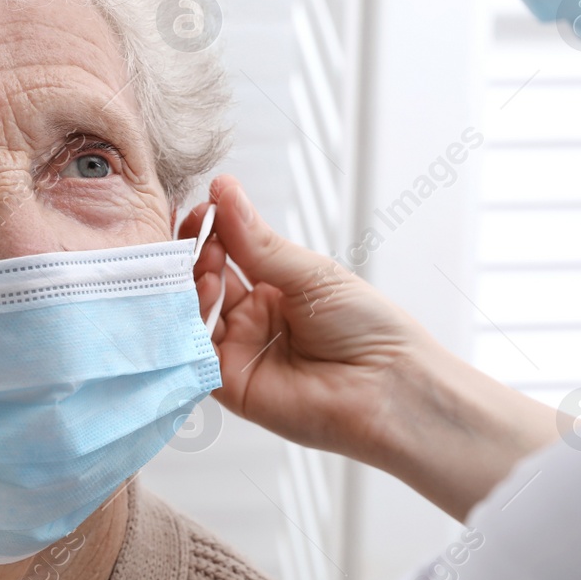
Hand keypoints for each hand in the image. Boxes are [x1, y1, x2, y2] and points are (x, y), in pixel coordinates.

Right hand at [181, 176, 555, 518]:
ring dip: (192, 282)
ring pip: (193, 312)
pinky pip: (194, 351)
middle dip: (196, 252)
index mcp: (273, 289)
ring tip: (208, 262)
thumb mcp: (311, 274)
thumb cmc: (368, 329)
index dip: (211, 230)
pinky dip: (191, 320)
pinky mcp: (228, 384)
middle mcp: (250, 319)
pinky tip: (204, 293)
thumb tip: (225, 191)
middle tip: (198, 229)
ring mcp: (237, 351)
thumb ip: (258, 241)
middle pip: (203, 281)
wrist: (389, 388)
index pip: (226, 253)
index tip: (206, 207)